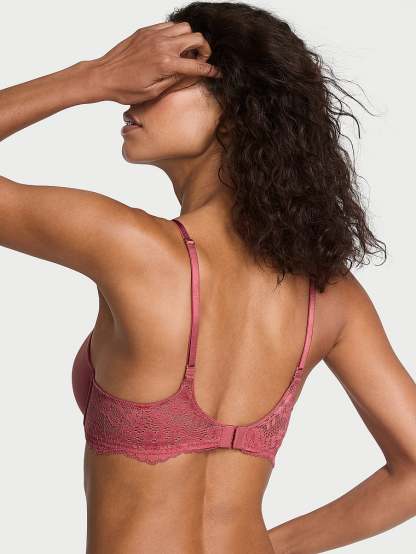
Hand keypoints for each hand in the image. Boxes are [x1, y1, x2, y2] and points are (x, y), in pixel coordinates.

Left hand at [87, 21, 220, 104]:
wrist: (103, 76)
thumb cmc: (125, 88)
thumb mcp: (154, 91)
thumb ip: (175, 80)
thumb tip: (190, 73)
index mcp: (165, 63)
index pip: (196, 65)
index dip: (209, 70)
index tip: (216, 73)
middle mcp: (161, 45)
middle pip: (196, 37)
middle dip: (204, 49)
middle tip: (200, 60)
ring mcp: (153, 35)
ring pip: (184, 27)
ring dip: (190, 39)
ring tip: (185, 53)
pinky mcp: (145, 31)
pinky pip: (168, 26)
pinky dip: (174, 35)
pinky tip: (170, 47)